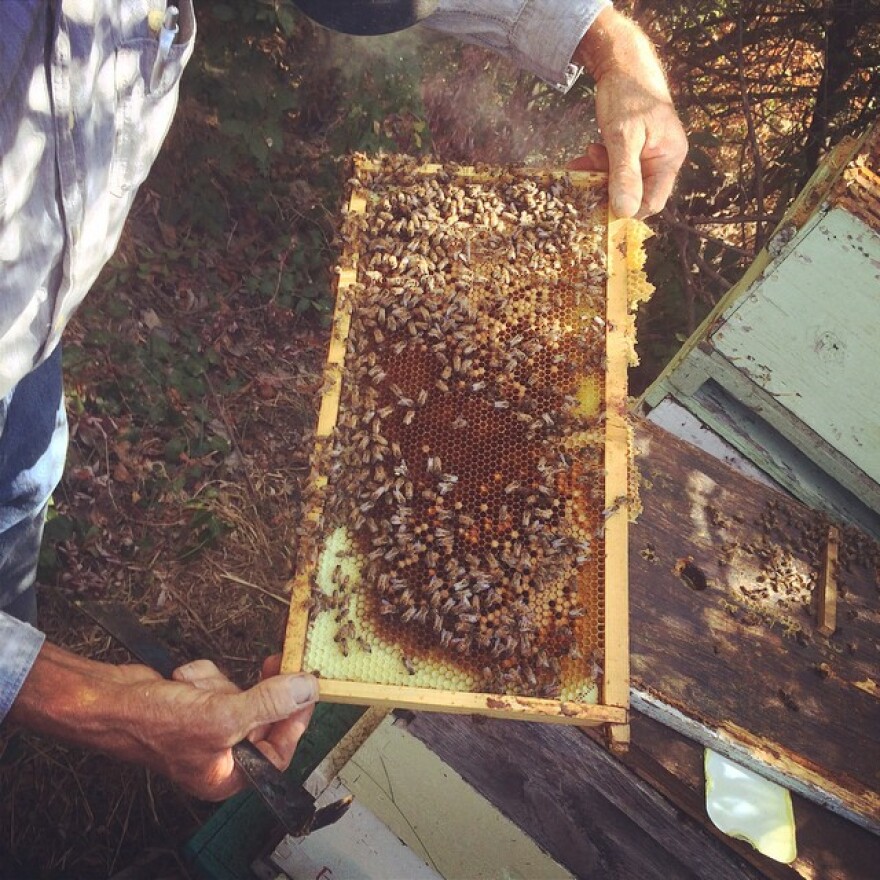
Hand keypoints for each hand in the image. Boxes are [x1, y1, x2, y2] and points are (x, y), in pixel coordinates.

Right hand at [10, 644, 317, 801]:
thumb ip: (268, 703)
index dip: (296, 717)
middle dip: (252, 691)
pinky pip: (216, 681)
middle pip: (261, 716)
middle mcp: (219, 754)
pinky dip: (202, 675)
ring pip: (238, 693)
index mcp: (227, 775)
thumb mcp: (220, 716)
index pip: (279, 749)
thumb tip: (306, 690)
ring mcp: (206, 727)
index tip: (308, 686)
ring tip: (192, 686)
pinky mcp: (194, 704)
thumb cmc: (152, 723)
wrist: (104, 702)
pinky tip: (180, 680)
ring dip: (218, 681)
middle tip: (272, 663)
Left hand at [571, 8, 687, 218]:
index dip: (629, 209)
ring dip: (599, 176)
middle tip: (585, 175)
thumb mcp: (623, 136)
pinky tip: (587, 154)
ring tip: (582, 161)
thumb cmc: (628, 94)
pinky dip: (599, 165)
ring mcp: (649, 154)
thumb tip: (626, 211)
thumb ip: (625, 174)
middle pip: (636, 193)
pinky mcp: (635, 149)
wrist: (623, 62)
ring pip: (622, 181)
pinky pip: (616, 167)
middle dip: (607, 189)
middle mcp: (663, 160)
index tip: (601, 206)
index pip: (653, 202)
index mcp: (669, 159)